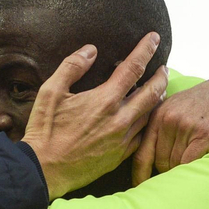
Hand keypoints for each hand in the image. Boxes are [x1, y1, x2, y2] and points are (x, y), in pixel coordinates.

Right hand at [20, 34, 167, 199]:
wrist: (44, 170)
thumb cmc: (45, 131)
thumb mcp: (50, 92)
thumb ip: (72, 67)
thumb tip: (90, 50)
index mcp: (104, 100)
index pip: (133, 68)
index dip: (145, 50)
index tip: (153, 38)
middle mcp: (120, 119)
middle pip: (153, 92)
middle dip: (162, 76)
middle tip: (164, 67)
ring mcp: (123, 139)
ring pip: (150, 114)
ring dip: (157, 98)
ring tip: (158, 89)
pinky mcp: (121, 155)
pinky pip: (143, 134)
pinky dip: (147, 121)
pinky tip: (144, 116)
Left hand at [131, 71, 208, 183]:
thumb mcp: (180, 106)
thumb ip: (162, 127)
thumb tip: (150, 162)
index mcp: (159, 114)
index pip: (141, 154)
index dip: (139, 176)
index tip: (139, 190)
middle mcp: (169, 119)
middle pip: (160, 163)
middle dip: (170, 171)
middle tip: (184, 168)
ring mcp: (186, 126)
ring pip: (176, 166)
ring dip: (185, 170)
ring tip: (198, 159)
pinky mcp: (205, 135)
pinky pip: (190, 164)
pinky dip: (194, 170)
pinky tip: (202, 164)